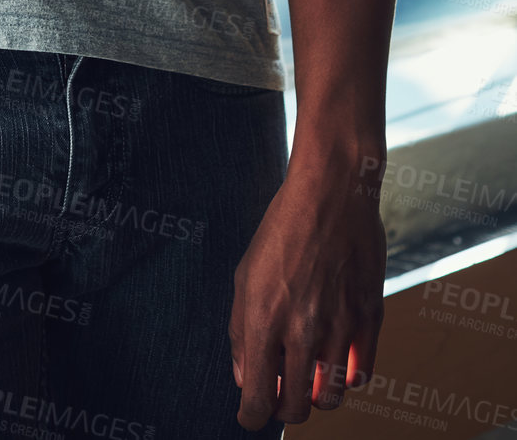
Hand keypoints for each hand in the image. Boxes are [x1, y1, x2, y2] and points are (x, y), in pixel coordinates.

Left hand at [229, 160, 385, 427]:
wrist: (331, 192)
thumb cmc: (282, 229)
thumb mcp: (244, 275)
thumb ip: (241, 332)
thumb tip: (246, 378)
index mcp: (263, 318)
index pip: (257, 399)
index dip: (251, 417)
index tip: (250, 415)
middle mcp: (301, 330)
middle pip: (296, 409)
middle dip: (283, 409)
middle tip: (279, 393)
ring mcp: (339, 327)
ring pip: (330, 399)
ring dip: (316, 396)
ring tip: (307, 374)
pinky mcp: (369, 320)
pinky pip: (361, 376)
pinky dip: (346, 377)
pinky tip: (334, 357)